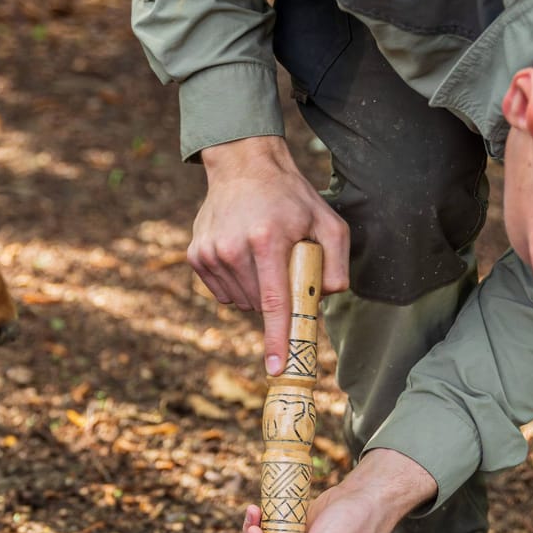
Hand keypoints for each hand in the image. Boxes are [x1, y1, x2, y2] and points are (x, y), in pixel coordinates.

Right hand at [192, 136, 349, 376]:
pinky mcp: (196, 255)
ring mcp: (210, 253)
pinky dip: (237, 285)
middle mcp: (232, 248)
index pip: (273, 302)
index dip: (278, 338)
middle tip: (283, 268)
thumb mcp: (327, 220)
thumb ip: (336, 261)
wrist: (243, 165)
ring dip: (257, 293)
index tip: (277, 367)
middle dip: (277, 301)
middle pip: (259, 306)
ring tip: (263, 258)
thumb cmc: (290, 196)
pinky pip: (222, 293)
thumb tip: (326, 297)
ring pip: (239, 303)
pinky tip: (243, 258)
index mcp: (266, 239)